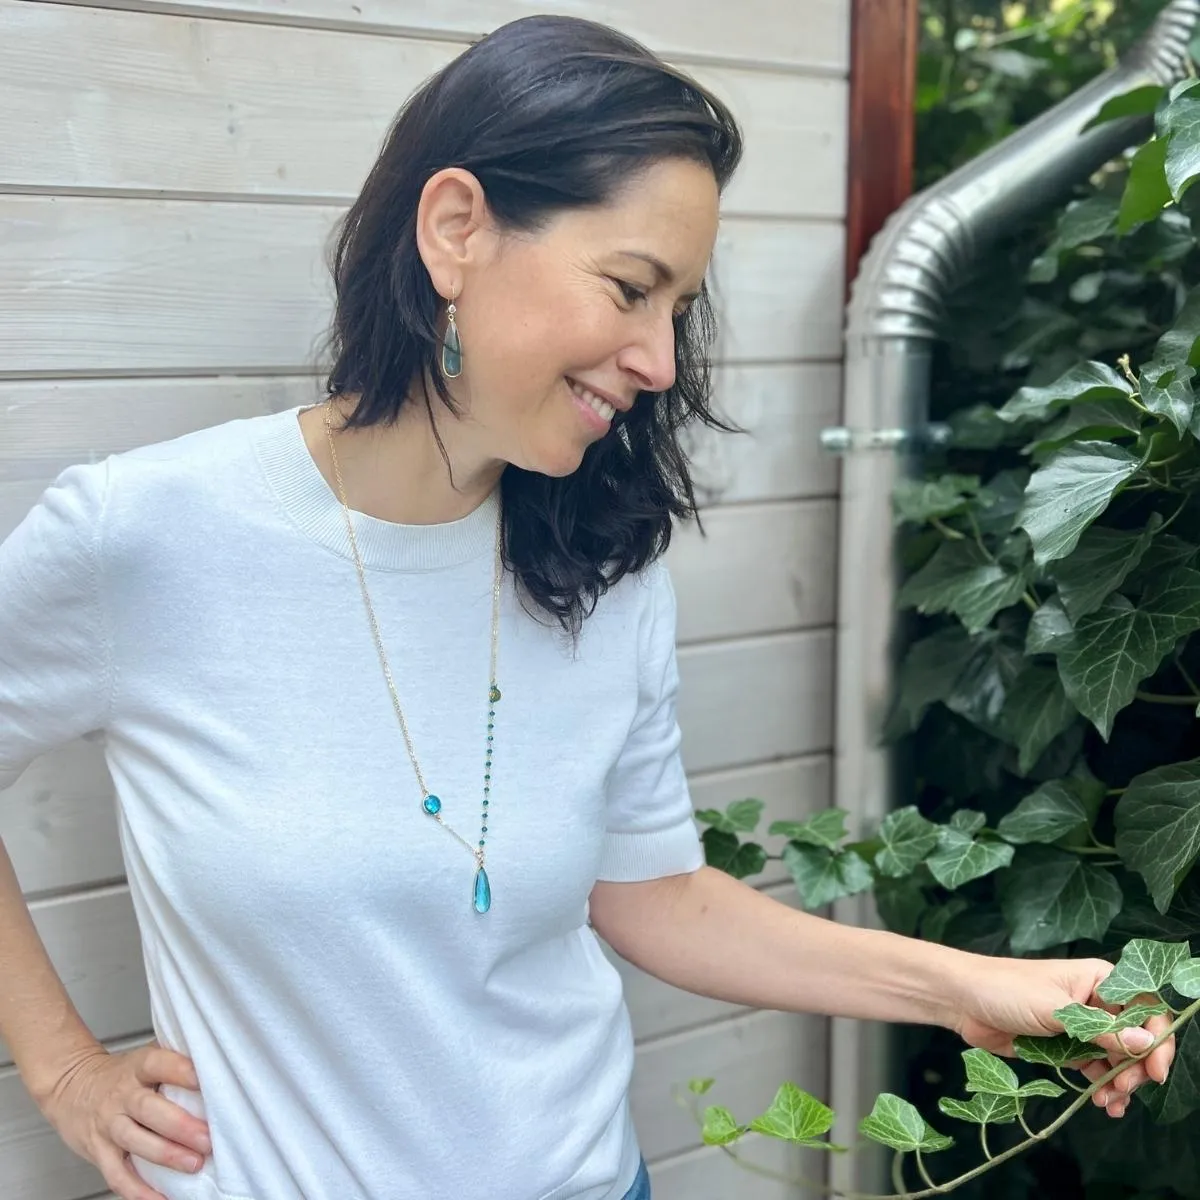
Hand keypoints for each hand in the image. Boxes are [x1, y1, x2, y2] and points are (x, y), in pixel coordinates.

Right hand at [37, 1043, 210, 1199]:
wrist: (71, 1086)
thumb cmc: (122, 1074)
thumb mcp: (144, 1058)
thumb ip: (174, 1061)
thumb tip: (215, 1065)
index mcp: (137, 1067)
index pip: (158, 1064)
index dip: (180, 1070)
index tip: (203, 1080)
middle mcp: (122, 1096)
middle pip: (149, 1109)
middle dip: (180, 1126)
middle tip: (207, 1138)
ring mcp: (109, 1125)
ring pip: (135, 1141)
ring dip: (166, 1155)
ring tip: (194, 1164)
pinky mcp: (99, 1152)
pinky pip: (117, 1175)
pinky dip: (138, 1191)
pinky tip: (160, 1198)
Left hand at [951, 955, 1174, 1119]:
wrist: (962, 1001)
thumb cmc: (1005, 989)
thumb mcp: (1054, 1010)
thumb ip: (1098, 1030)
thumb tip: (1146, 1043)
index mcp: (1099, 980)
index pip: (1145, 1008)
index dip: (1156, 1038)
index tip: (1154, 1070)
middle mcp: (1096, 1002)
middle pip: (1136, 1038)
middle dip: (1136, 1067)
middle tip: (1123, 1088)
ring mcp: (1081, 1027)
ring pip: (1117, 1058)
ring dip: (1120, 1082)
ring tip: (1109, 1103)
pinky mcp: (1065, 1047)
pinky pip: (1095, 1068)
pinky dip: (1102, 1086)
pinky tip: (1104, 1104)